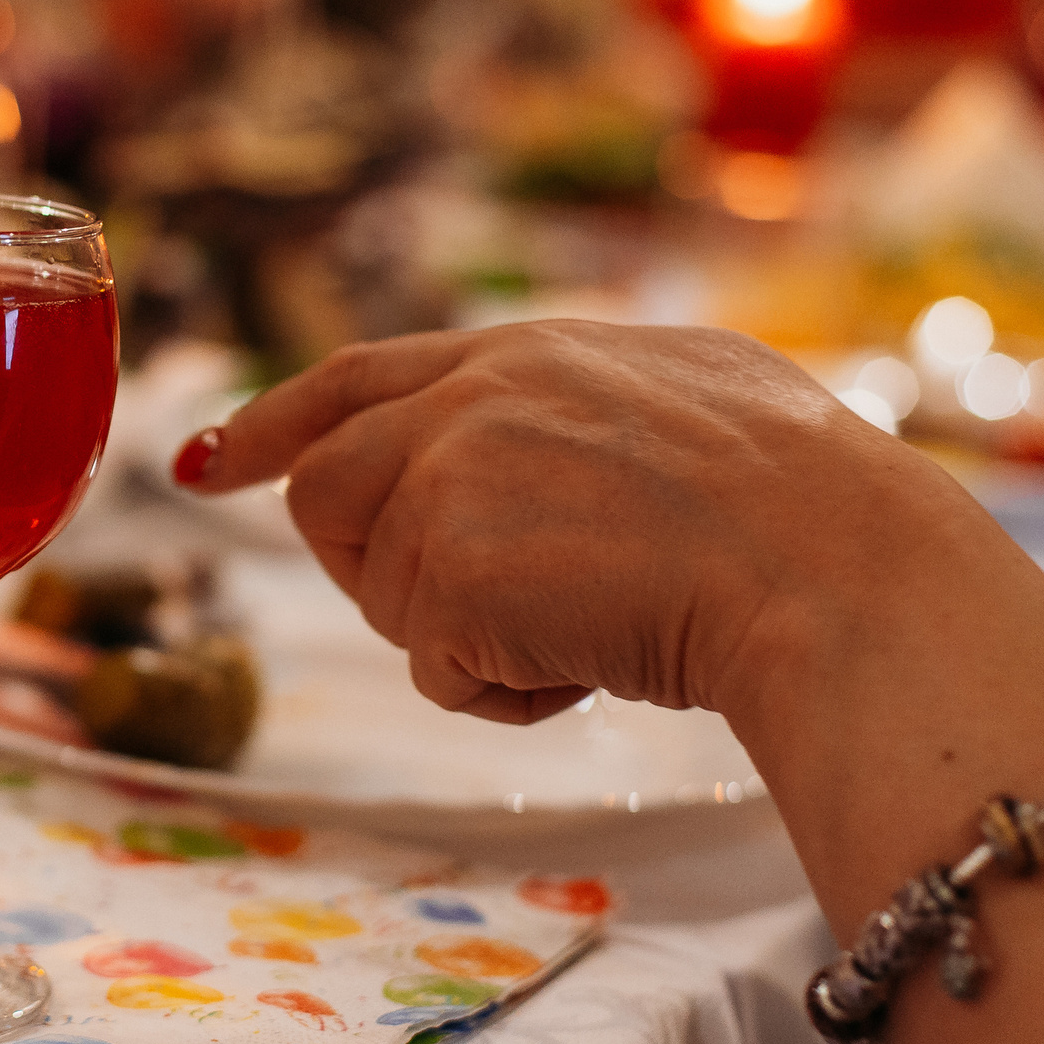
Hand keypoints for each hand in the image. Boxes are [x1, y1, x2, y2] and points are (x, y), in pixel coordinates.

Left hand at [173, 321, 1023, 727]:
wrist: (840, 570)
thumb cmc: (807, 509)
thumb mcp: (692, 402)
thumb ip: (587, 410)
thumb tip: (535, 450)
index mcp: (531, 352)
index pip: (359, 376)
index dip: (271, 422)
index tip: (202, 460)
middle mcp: (475, 393)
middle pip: (329, 492)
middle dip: (381, 570)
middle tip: (487, 614)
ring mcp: (455, 472)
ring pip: (381, 588)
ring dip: (464, 634)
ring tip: (584, 625)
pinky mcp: (451, 563)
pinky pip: (434, 666)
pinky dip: (507, 690)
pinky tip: (593, 661)